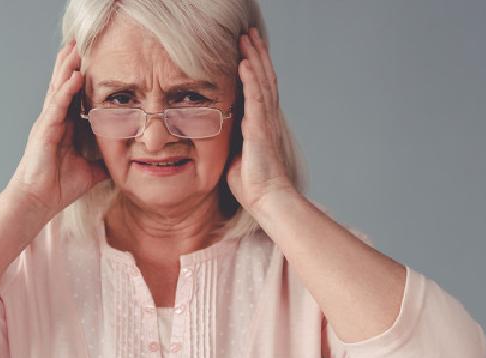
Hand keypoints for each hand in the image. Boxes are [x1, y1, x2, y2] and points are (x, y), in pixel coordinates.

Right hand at [5, 39, 107, 218]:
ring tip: (77, 48)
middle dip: (73, 64)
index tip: (94, 60)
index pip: (76, 96)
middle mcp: (56, 121)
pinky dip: (66, 90)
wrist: (39, 201)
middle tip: (83, 42)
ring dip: (68, 68)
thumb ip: (105, 162)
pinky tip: (73, 76)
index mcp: (66, 128)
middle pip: (65, 85)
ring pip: (59, 89)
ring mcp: (48, 123)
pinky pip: (57, 105)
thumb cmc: (59, 187)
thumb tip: (124, 162)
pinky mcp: (44, 130)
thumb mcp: (91, 172)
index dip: (83, 78)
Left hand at [227, 28, 295, 214]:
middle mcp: (265, 118)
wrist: (266, 198)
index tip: (247, 48)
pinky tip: (245, 63)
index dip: (254, 66)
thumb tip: (218, 133)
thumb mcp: (236, 155)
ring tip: (247, 37)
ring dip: (254, 58)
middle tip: (249, 32)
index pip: (259, 87)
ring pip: (261, 82)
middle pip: (263, 77)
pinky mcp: (260, 129)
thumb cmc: (251, 183)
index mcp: (260, 123)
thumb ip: (232, 139)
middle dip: (256, 53)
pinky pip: (255, 99)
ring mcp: (264, 122)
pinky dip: (250, 79)